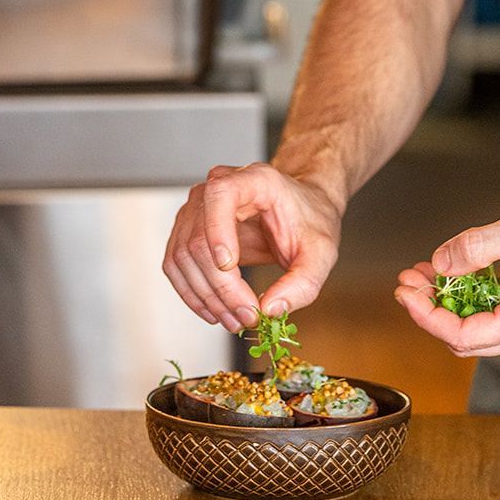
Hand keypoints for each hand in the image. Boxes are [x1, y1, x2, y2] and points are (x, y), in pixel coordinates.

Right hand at [163, 162, 341, 333]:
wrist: (301, 211)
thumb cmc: (310, 222)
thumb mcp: (322, 252)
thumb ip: (303, 282)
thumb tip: (270, 309)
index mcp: (254, 180)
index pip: (220, 195)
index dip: (218, 231)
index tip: (230, 267)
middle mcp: (217, 186)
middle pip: (200, 238)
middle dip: (221, 287)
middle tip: (247, 316)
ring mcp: (198, 207)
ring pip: (183, 256)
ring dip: (206, 296)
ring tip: (235, 320)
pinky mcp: (189, 229)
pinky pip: (177, 264)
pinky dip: (193, 293)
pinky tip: (215, 311)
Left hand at [394, 185, 499, 356]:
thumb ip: (476, 247)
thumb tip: (440, 264)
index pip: (462, 335)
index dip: (426, 315)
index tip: (404, 289)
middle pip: (469, 339)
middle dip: (433, 310)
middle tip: (410, 279)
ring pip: (485, 329)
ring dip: (453, 303)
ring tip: (428, 271)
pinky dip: (477, 297)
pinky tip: (462, 271)